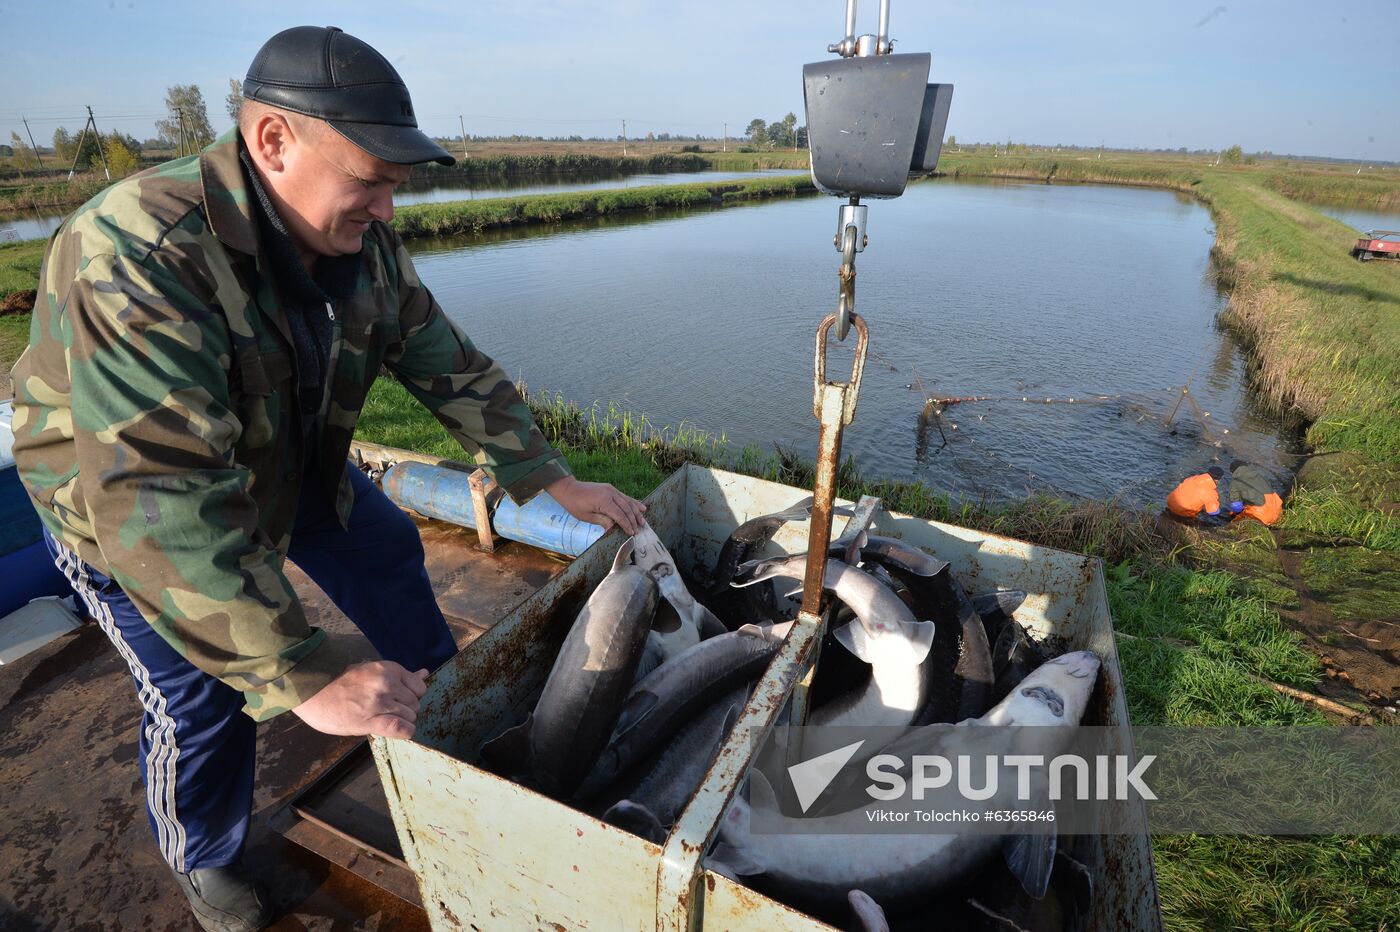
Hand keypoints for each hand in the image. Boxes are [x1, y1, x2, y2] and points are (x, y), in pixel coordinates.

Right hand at [292, 661, 428, 738]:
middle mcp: (388, 683)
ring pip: (410, 716)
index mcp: (389, 669)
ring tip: (383, 719)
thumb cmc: (341, 681)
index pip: (419, 687)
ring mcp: (380, 702)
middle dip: (406, 710)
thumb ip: (400, 675)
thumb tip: (424, 673)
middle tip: (388, 712)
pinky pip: (401, 728)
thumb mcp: (373, 671)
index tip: (399, 700)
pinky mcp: (371, 720)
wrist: (313, 691)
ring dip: (401, 721)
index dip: (412, 696)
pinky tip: (394, 729)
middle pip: (415, 704)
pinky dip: (404, 731)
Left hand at [547, 475, 646, 534]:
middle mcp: (610, 493)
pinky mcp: (611, 489)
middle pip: (626, 508)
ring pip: (628, 502)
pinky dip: (633, 502)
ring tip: (643, 521)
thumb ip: (603, 521)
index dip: (626, 525)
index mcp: (604, 501)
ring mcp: (612, 489)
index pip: (620, 515)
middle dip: (633, 520)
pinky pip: (625, 497)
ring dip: (636, 512)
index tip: (632, 533)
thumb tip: (614, 529)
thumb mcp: (587, 517)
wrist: (569, 489)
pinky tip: (641, 507)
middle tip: (639, 530)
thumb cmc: (575, 505)